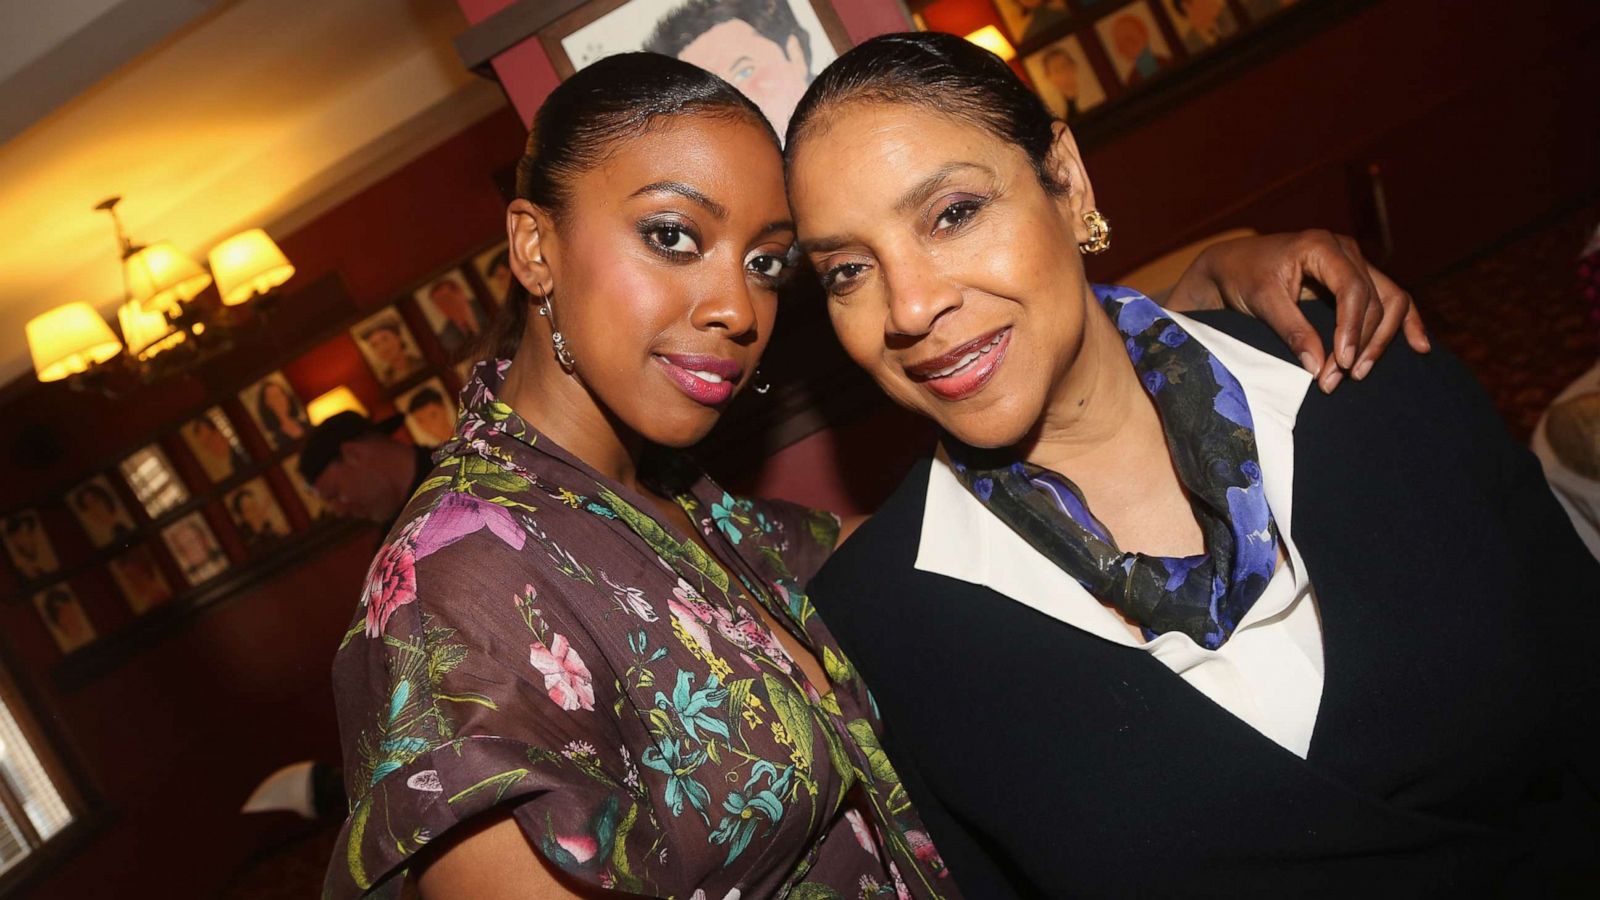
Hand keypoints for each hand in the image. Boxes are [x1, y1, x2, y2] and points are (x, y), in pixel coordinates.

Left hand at [1165, 230, 1429, 392]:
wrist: (1231, 266)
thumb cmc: (1242, 277)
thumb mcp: (1261, 301)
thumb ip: (1291, 331)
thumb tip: (1319, 368)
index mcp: (1321, 245)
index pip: (1353, 289)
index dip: (1352, 329)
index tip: (1342, 363)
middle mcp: (1344, 250)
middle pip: (1374, 299)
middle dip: (1361, 343)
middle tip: (1341, 379)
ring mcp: (1353, 263)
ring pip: (1388, 300)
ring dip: (1381, 339)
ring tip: (1361, 373)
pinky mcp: (1355, 279)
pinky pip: (1389, 299)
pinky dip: (1404, 322)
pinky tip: (1419, 346)